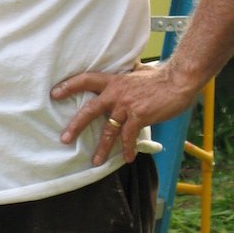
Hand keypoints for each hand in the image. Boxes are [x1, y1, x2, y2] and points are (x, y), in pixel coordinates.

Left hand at [52, 62, 194, 165]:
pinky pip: (128, 136)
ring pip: (108, 130)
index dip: (69, 86)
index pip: (86, 80)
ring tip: (95, 161)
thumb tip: (130, 71)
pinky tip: (127, 158)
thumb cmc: (161, 78)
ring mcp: (126, 106)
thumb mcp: (139, 73)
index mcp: (114, 81)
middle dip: (75, 125)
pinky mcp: (139, 116)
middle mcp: (116, 93)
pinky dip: (127, 149)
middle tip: (64, 138)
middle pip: (90, 110)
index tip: (54, 93)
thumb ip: (129, 77)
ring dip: (101, 147)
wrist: (179, 80)